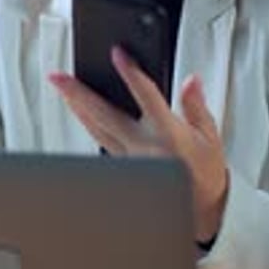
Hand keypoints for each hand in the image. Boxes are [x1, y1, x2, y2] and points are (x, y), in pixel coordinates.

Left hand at [49, 46, 228, 242]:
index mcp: (167, 134)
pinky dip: (89, 126)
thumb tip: (190, 81)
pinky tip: (81, 115)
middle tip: (58, 77)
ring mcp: (129, 159)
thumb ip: (196, 106)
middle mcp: (143, 147)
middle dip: (78, 94)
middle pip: (104, 115)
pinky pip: (100, 143)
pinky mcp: (123, 169)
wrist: (199, 214)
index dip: (130, 73)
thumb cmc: (205, 176)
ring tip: (62, 90)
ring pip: (96, 130)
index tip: (118, 54)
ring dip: (77, 108)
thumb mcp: (210, 137)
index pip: (146, 95)